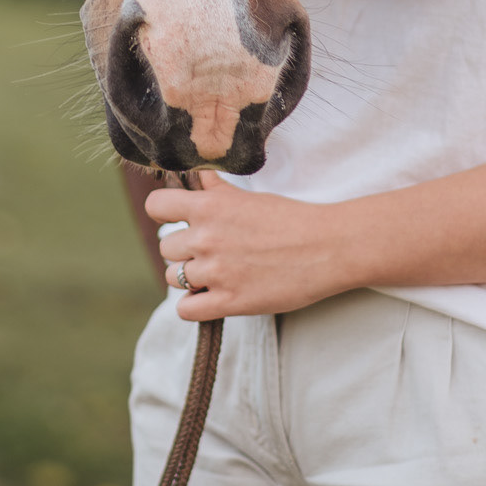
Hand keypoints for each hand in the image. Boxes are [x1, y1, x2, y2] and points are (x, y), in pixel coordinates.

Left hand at [145, 172, 348, 319]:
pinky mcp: (229, 302)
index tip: (177, 220)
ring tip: (215, 273)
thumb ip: (217, 188)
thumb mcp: (251, 196)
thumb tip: (197, 175)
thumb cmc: (294, 219)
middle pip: (165, 248)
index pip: (156, 207)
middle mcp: (206, 237)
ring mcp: (216, 272)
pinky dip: (194, 305)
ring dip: (190, 277)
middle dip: (183, 250)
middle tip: (208, 251)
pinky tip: (211, 296)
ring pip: (173, 278)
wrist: (329, 248)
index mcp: (210, 206)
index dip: (164, 214)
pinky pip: (185, 310)